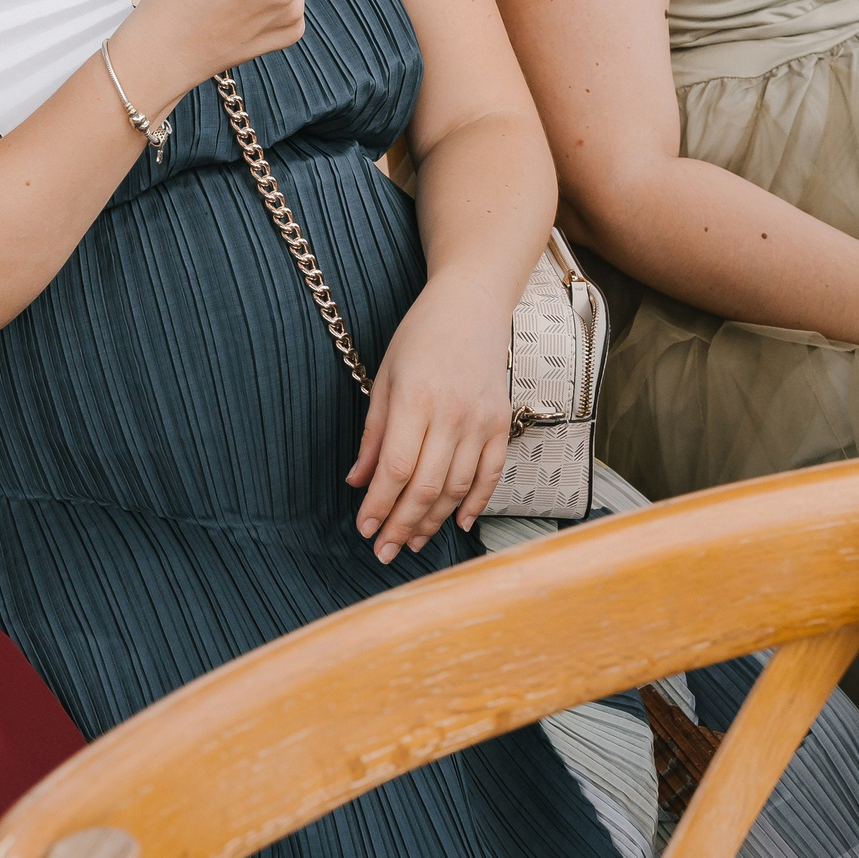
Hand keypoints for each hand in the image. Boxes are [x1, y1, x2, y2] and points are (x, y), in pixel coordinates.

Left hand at [348, 271, 515, 560]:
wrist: (471, 306)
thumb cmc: (419, 337)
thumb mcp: (384, 377)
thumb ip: (373, 433)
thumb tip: (357, 482)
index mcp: (415, 399)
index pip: (395, 469)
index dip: (378, 505)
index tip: (364, 528)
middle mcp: (452, 414)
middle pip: (425, 486)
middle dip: (401, 525)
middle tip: (384, 551)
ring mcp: (481, 420)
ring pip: (457, 488)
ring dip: (433, 521)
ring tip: (411, 541)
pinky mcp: (501, 423)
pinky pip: (490, 474)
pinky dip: (474, 503)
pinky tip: (456, 524)